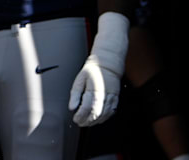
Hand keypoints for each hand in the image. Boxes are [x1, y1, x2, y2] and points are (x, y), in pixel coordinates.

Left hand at [69, 11, 128, 125]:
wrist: (108, 64)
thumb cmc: (92, 71)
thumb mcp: (79, 79)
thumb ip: (75, 94)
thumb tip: (72, 107)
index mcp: (94, 89)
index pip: (87, 107)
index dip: (81, 116)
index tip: (75, 118)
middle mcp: (105, 94)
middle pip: (96, 114)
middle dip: (87, 121)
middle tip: (79, 122)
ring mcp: (112, 97)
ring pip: (104, 115)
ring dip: (95, 121)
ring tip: (86, 123)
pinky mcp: (116, 99)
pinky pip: (111, 112)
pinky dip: (104, 118)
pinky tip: (97, 119)